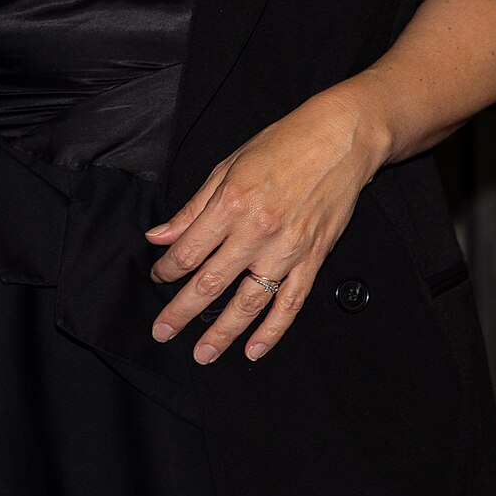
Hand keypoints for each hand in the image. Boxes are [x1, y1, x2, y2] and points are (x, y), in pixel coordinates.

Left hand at [147, 83, 391, 364]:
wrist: (338, 141)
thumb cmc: (279, 147)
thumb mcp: (226, 167)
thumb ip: (193, 208)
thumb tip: (159, 236)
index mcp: (231, 203)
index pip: (190, 249)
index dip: (168, 269)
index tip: (156, 278)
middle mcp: (257, 231)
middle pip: (212, 282)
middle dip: (182, 311)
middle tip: (162, 332)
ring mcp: (288, 249)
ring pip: (249, 301)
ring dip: (223, 332)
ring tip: (203, 354)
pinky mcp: (313, 259)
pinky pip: (290, 302)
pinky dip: (273, 330)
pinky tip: (254, 349)